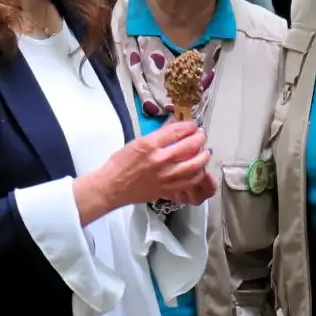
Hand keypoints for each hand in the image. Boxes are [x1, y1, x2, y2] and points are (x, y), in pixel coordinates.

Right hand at [74, 121, 212, 224]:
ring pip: (194, 166)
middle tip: (201, 135)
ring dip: (203, 156)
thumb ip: (158, 136)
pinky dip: (198, 174)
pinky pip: (189, 182)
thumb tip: (174, 127)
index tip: (193, 125)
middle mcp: (159, 160)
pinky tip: (199, 169)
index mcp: (149, 145)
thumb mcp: (137, 142)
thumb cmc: (119, 164)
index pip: (177, 131)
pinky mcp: (166, 189)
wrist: (110, 187)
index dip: (190, 126)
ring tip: (205, 152)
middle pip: (189, 146)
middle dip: (200, 138)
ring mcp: (164, 176)